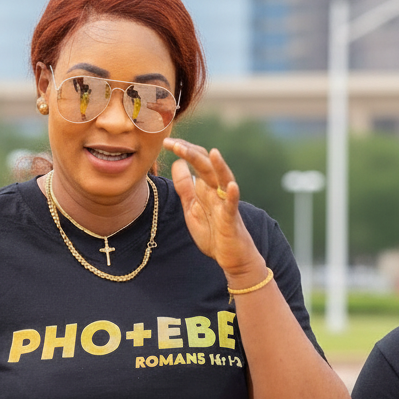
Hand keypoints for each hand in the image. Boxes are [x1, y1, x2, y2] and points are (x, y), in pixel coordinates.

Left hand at [163, 138, 263, 281]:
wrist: (230, 256)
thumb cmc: (212, 231)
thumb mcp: (192, 207)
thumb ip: (185, 186)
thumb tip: (177, 163)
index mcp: (205, 187)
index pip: (196, 161)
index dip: (183, 150)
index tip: (166, 141)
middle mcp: (216, 190)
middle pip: (206, 165)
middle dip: (190, 153)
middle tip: (172, 143)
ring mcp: (224, 203)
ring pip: (223, 180)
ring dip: (217, 166)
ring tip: (211, 152)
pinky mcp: (230, 220)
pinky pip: (232, 206)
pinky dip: (232, 195)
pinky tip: (229, 185)